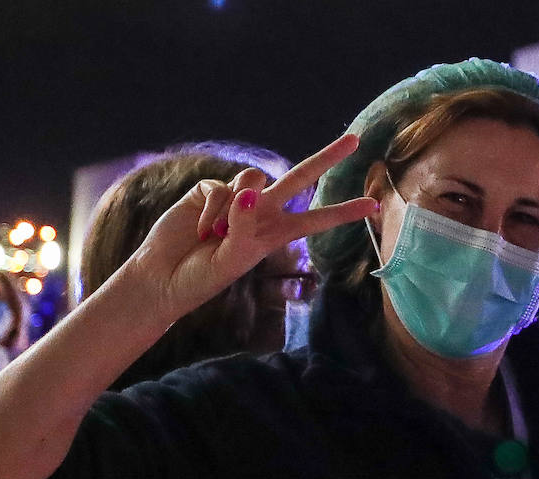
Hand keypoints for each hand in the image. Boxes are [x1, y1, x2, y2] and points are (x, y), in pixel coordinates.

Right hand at [129, 134, 377, 323]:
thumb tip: (252, 186)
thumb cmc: (203, 277)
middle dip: (327, 158)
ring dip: (236, 210)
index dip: (344, 212)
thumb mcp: (234, 259)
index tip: (374, 204)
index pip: (316, 219)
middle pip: (299, 178)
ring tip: (217, 237)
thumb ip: (246, 225)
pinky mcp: (209, 190)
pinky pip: (220, 188)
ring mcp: (236, 198)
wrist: (164, 277)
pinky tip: (202, 231)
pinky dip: (212, 212)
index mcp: (276, 234)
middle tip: (356, 140)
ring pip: (252, 180)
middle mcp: (261, 211)